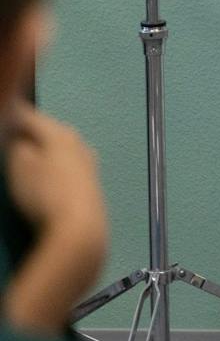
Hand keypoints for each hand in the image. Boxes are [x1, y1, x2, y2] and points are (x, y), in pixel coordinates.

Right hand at [5, 109, 106, 273]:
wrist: (79, 227)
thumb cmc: (44, 193)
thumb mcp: (20, 165)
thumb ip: (17, 145)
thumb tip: (21, 135)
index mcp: (61, 134)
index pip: (33, 117)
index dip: (15, 115)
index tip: (8, 112)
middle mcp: (79, 143)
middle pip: (49, 131)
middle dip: (30, 131)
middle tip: (14, 132)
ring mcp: (88, 163)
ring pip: (60, 147)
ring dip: (42, 147)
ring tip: (26, 151)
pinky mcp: (89, 183)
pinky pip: (66, 164)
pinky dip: (52, 163)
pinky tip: (46, 172)